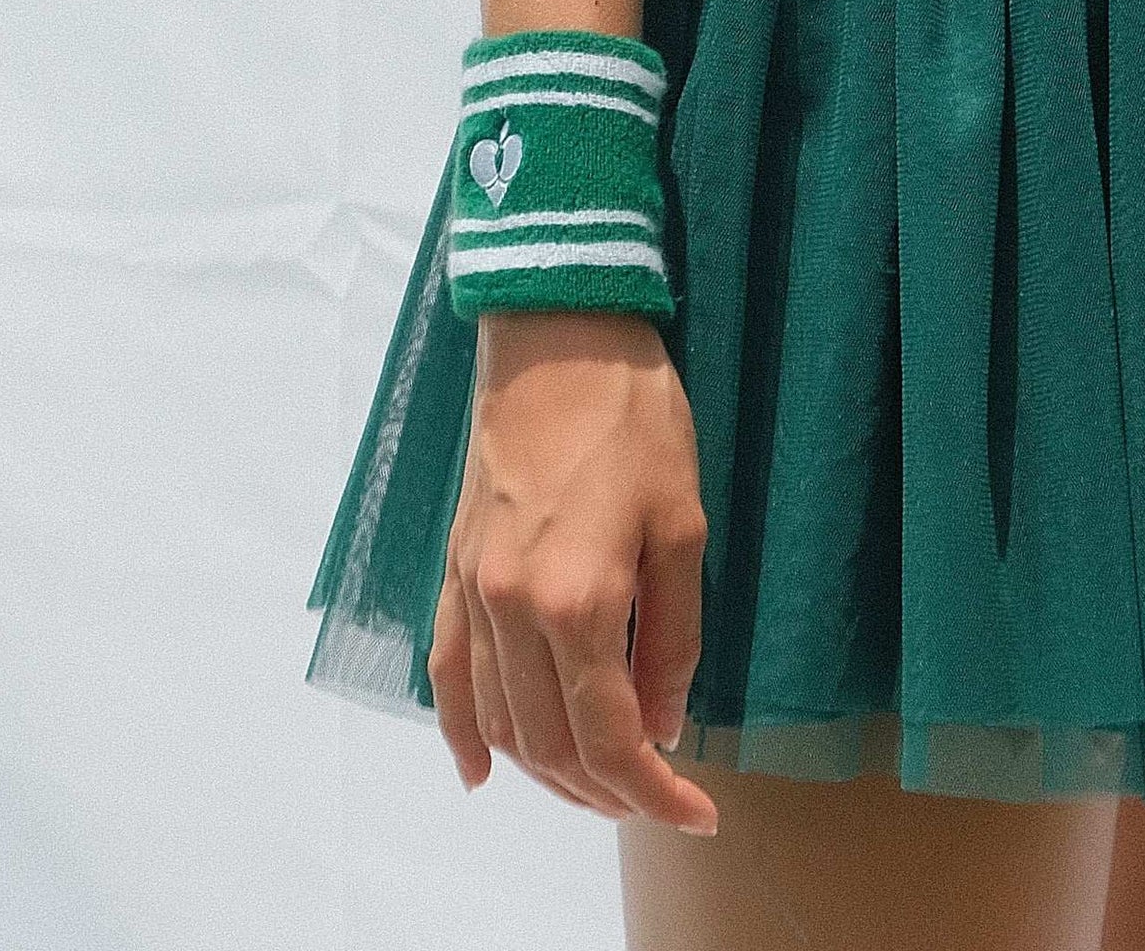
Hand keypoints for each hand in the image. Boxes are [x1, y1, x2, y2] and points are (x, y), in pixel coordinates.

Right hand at [427, 308, 718, 834]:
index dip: (654, 793)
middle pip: (549, 743)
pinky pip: (447, 668)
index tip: (697, 814)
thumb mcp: (683, 524)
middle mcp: (512, 609)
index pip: (610, 738)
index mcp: (578, 602)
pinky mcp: (456, 563)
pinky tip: (480, 769)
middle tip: (658, 800)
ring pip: (497, 719)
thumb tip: (664, 724)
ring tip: (596, 787)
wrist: (558, 330)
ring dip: (544, 771)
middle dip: (605, 791)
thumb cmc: (632, 414)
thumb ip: (673, 636)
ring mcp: (475, 587)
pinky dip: (458, 729)